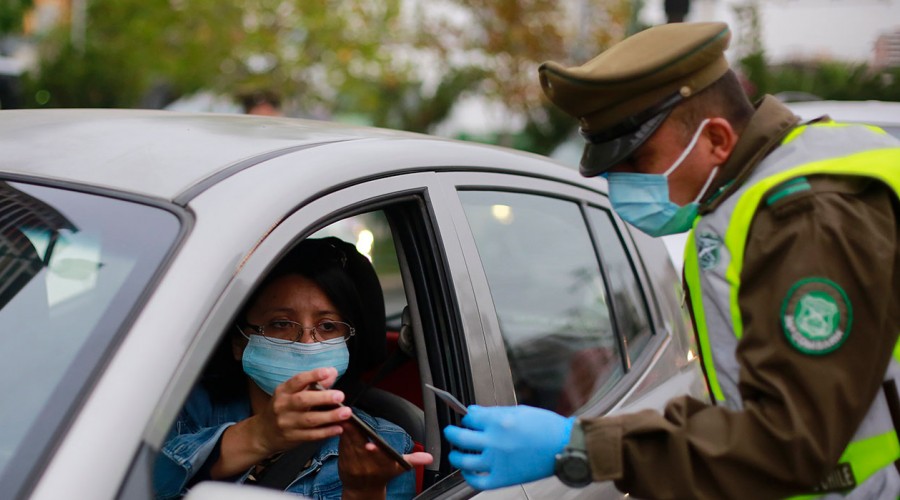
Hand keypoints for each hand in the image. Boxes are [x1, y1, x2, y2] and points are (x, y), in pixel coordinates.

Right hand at [252, 367, 350, 454]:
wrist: (263, 433)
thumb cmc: (283, 408)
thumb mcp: (293, 393)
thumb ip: (314, 383)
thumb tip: (332, 372)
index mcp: (283, 391)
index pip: (298, 380)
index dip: (313, 375)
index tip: (327, 372)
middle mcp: (283, 406)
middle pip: (303, 400)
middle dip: (323, 397)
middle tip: (340, 395)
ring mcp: (286, 423)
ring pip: (309, 420)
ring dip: (329, 416)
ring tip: (346, 412)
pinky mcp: (292, 437)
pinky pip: (311, 435)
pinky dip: (326, 432)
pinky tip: (339, 428)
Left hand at [338, 419, 432, 499]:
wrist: (364, 490)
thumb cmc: (382, 474)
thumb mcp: (399, 467)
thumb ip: (414, 459)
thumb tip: (429, 458)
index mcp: (383, 465)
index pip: (380, 458)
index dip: (376, 452)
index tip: (371, 445)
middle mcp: (368, 466)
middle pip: (361, 448)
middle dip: (355, 435)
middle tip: (350, 420)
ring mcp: (354, 464)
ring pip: (349, 446)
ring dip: (345, 432)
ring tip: (342, 417)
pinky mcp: (343, 462)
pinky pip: (341, 447)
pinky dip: (340, 435)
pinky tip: (339, 423)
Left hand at [443, 405, 573, 489]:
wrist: (564, 447)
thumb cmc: (546, 427)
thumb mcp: (519, 411)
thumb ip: (494, 412)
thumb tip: (474, 413)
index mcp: (499, 421)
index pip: (470, 417)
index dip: (467, 417)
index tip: (468, 418)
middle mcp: (495, 441)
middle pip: (460, 437)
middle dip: (452, 432)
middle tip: (451, 432)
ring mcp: (497, 461)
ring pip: (463, 460)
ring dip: (455, 455)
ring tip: (456, 453)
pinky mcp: (503, 478)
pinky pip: (477, 481)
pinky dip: (468, 476)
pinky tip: (467, 471)